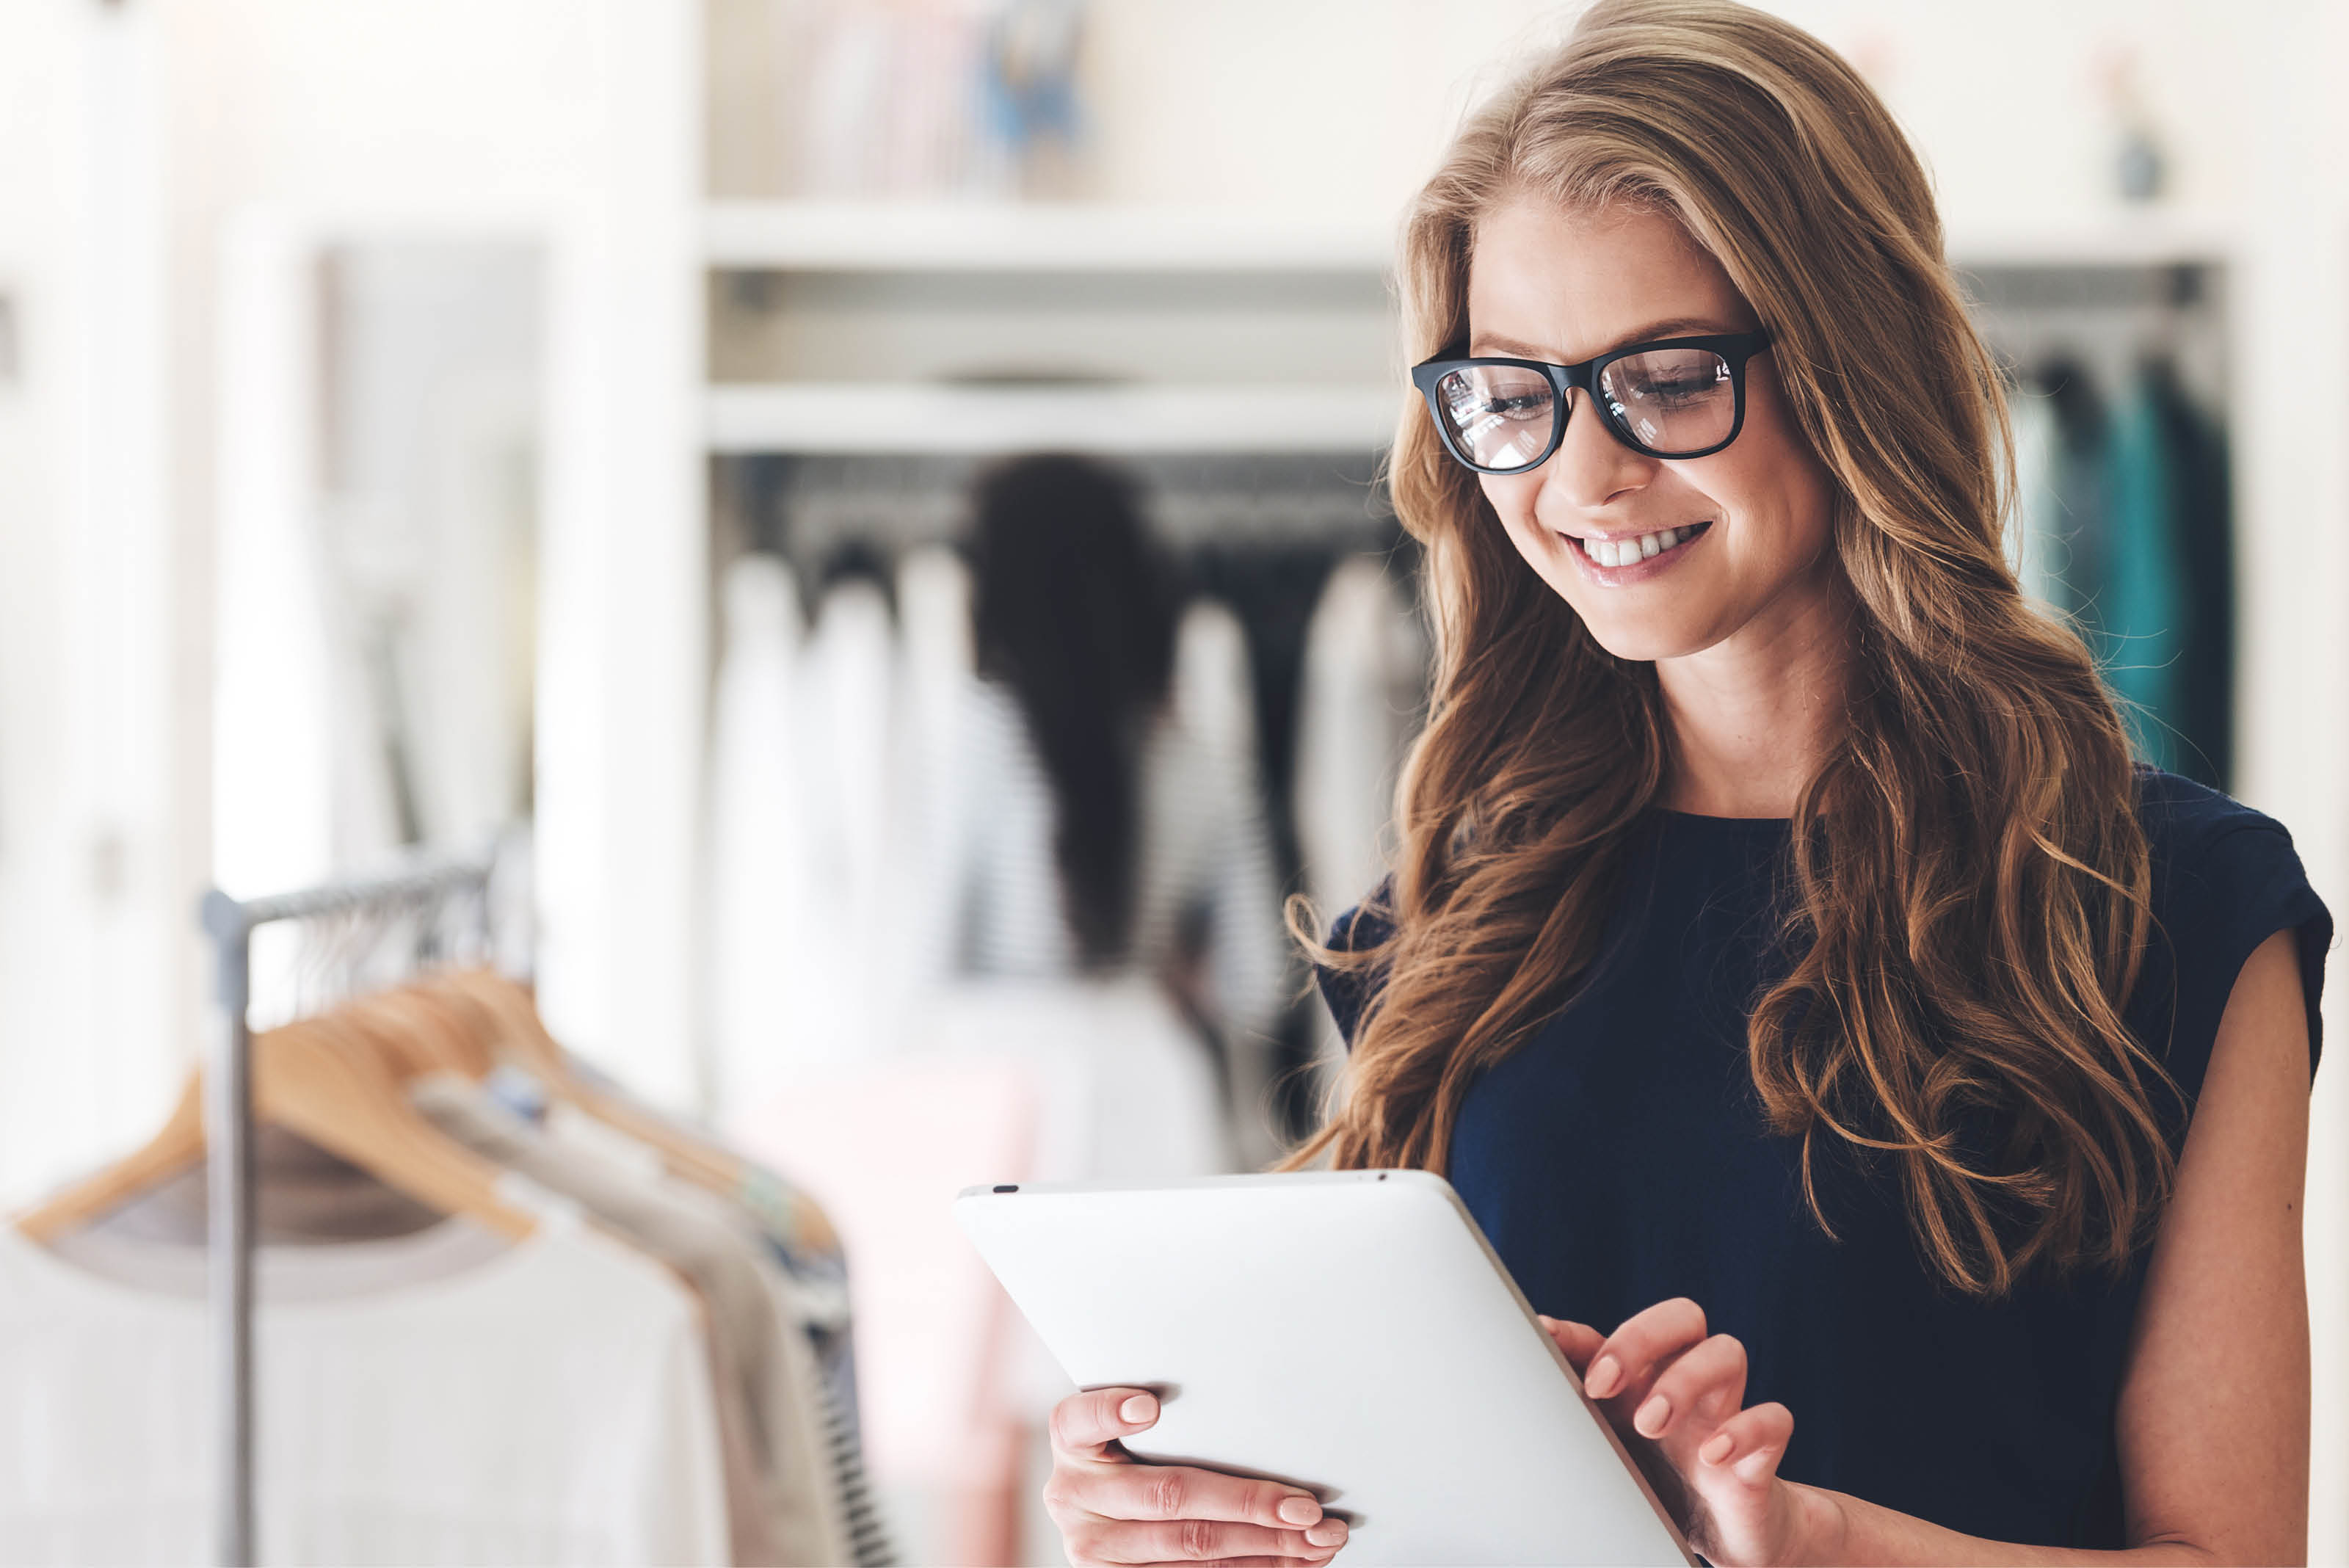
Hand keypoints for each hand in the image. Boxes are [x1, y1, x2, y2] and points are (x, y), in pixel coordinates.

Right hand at [1044, 1386, 1351, 1565]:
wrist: (1103, 1515)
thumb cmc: (1134, 1454)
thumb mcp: (1129, 1428)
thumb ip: (1163, 1415)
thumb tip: (1241, 1396)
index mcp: (1072, 1442)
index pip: (1080, 1419)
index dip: (1113, 1412)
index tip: (1151, 1407)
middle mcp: (1072, 1495)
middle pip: (1167, 1495)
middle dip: (1247, 1502)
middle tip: (1304, 1505)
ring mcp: (1091, 1548)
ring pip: (1192, 1547)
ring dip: (1267, 1544)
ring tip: (1318, 1535)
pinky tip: (1297, 1559)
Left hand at [1539, 1300, 1836, 1566]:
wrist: (1732, 1533)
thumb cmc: (1662, 1486)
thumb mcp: (1611, 1456)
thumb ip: (1574, 1424)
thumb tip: (1512, 1409)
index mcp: (1642, 1383)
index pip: (1612, 1337)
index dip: (1579, 1334)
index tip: (1543, 1338)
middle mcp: (1684, 1384)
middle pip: (1681, 1317)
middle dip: (1640, 1338)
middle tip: (1602, 1386)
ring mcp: (1725, 1413)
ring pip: (1727, 1352)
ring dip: (1684, 1380)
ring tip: (1651, 1425)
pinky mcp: (1760, 1453)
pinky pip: (1774, 1418)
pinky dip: (1746, 1430)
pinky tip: (1713, 1457)